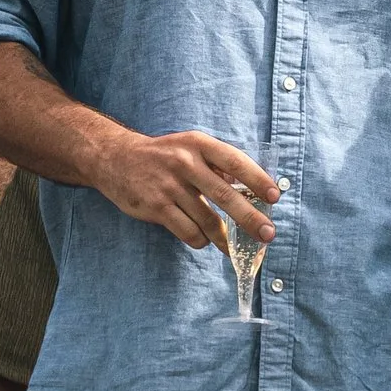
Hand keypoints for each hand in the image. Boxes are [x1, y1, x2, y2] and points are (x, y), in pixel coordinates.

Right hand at [97, 127, 279, 255]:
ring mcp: (170, 186)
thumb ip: (217, 165)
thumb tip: (251, 189)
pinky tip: (201, 238)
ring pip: (207, 221)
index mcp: (198, 144)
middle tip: (267, 234)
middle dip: (250, 218)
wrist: (115, 158)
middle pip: (225, 195)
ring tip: (230, 246)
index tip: (274, 196)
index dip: (257, 179)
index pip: (235, 161)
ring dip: (223, 238)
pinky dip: (200, 240)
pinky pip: (188, 233)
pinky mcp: (156, 207)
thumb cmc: (163, 156)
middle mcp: (185, 163)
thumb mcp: (190, 147)